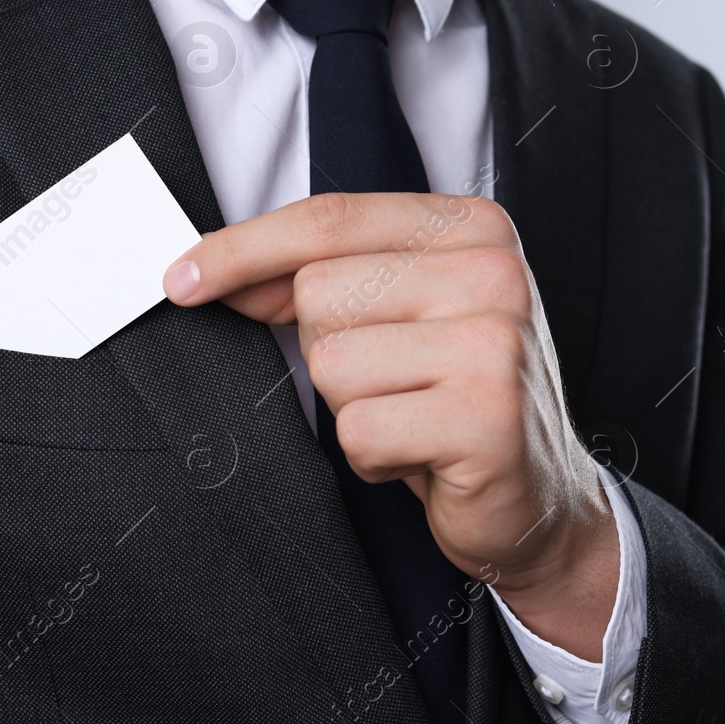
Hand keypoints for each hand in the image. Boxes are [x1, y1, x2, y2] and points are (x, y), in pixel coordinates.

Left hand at [162, 192, 619, 659]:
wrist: (543, 503)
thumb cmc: (458, 401)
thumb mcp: (401, 316)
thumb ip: (324, 280)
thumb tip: (211, 273)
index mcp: (474, 227)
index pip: (330, 220)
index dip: (243, 249)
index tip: (181, 279)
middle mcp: (494, 271)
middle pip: (321, 293)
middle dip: (332, 355)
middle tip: (397, 385)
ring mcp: (497, 340)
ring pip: (332, 365)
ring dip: (354, 411)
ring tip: (414, 420)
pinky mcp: (488, 414)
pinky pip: (360, 430)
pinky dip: (374, 459)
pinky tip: (424, 457)